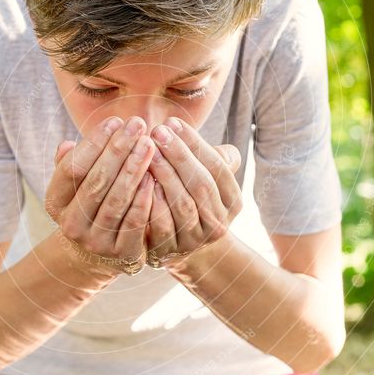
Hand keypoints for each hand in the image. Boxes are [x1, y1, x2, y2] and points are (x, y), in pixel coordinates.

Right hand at [44, 116, 155, 274]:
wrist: (99, 255)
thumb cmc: (91, 206)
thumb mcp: (75, 187)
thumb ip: (71, 164)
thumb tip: (66, 144)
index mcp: (56, 203)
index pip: (72, 168)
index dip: (93, 143)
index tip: (115, 121)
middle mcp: (71, 225)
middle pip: (96, 181)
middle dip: (118, 150)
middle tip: (137, 124)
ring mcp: (95, 242)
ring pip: (117, 200)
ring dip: (134, 169)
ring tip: (148, 143)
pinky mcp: (121, 254)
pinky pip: (135, 222)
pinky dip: (145, 197)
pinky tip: (155, 175)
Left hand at [145, 117, 242, 267]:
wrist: (175, 244)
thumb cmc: (186, 196)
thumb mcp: (202, 175)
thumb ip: (200, 153)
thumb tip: (177, 126)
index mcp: (232, 201)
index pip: (218, 167)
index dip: (195, 143)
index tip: (172, 122)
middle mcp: (219, 223)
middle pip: (201, 184)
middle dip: (179, 155)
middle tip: (157, 131)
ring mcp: (196, 240)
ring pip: (183, 204)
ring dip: (164, 174)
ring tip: (147, 151)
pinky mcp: (171, 252)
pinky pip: (162, 225)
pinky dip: (152, 202)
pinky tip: (140, 180)